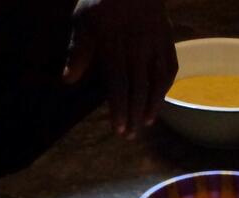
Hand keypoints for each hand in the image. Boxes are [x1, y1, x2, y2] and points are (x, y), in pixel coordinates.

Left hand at [70, 0, 177, 137]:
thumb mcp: (82, 20)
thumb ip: (78, 51)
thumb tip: (68, 79)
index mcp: (114, 47)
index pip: (118, 85)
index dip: (119, 109)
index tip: (119, 128)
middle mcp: (137, 50)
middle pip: (138, 88)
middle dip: (135, 114)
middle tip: (132, 135)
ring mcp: (155, 45)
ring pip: (156, 80)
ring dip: (153, 104)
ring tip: (148, 122)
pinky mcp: (166, 39)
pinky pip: (170, 66)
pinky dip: (167, 84)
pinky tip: (162, 97)